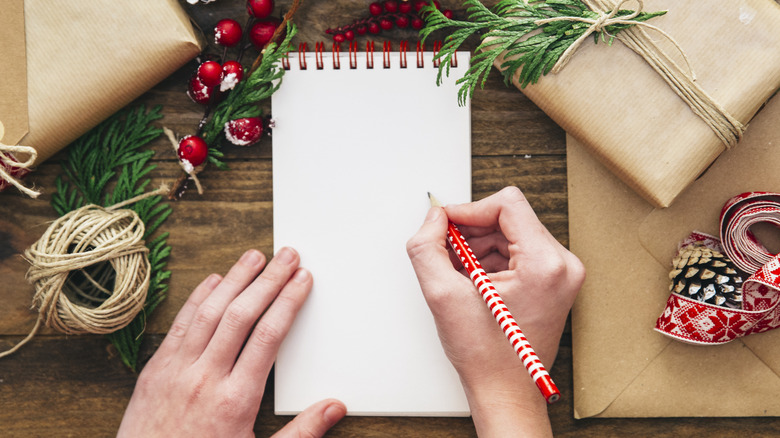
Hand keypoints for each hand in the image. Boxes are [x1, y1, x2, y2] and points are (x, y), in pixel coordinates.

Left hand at [118, 248, 345, 437]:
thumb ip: (301, 433)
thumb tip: (335, 407)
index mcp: (236, 400)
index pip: (269, 336)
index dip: (289, 301)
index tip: (302, 280)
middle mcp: (205, 378)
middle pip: (241, 315)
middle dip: (268, 280)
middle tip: (287, 255)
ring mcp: (176, 371)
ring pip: (209, 312)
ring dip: (234, 280)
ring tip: (254, 257)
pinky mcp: (155, 371)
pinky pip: (179, 325)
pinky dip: (197, 299)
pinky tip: (213, 281)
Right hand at [406, 187, 584, 436]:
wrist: (505, 392)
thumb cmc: (486, 356)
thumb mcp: (443, 295)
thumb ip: (427, 247)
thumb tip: (434, 218)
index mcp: (545, 264)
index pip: (507, 204)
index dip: (469, 210)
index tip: (446, 225)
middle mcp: (562, 265)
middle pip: (509, 218)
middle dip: (472, 232)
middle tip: (447, 253)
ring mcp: (561, 274)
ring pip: (512, 234)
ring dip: (479, 247)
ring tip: (460, 275)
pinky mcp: (554, 282)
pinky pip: (518, 252)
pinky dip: (490, 260)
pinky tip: (473, 282)